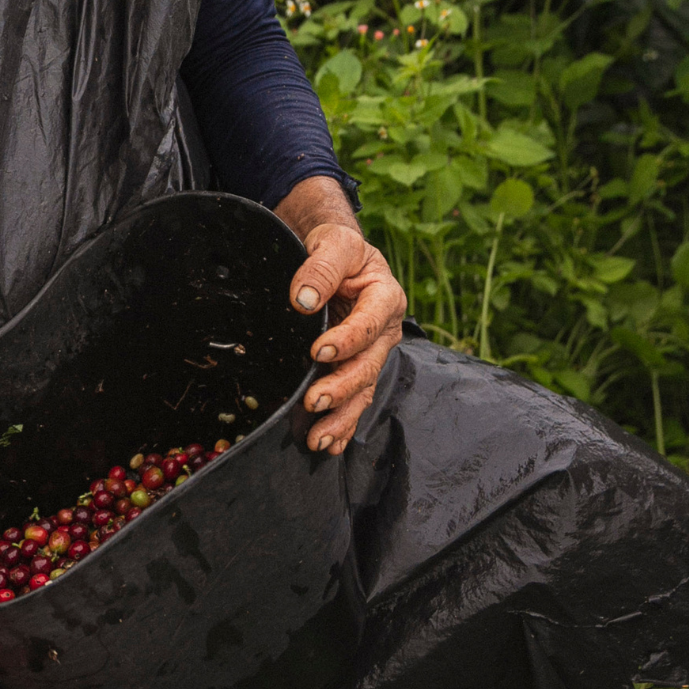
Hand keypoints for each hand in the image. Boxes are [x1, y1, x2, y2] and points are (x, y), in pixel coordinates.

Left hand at [276, 178, 406, 455]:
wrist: (337, 259)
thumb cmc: (337, 249)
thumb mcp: (334, 244)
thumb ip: (321, 267)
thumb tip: (304, 300)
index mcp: (385, 297)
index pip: (371, 323)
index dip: (348, 340)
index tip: (318, 351)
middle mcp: (384, 330)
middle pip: (368, 365)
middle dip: (342, 387)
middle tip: (313, 402)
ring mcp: (372, 353)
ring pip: (363, 390)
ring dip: (342, 417)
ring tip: (318, 439)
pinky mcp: (357, 368)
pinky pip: (355, 400)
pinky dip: (343, 425)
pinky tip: (329, 444)